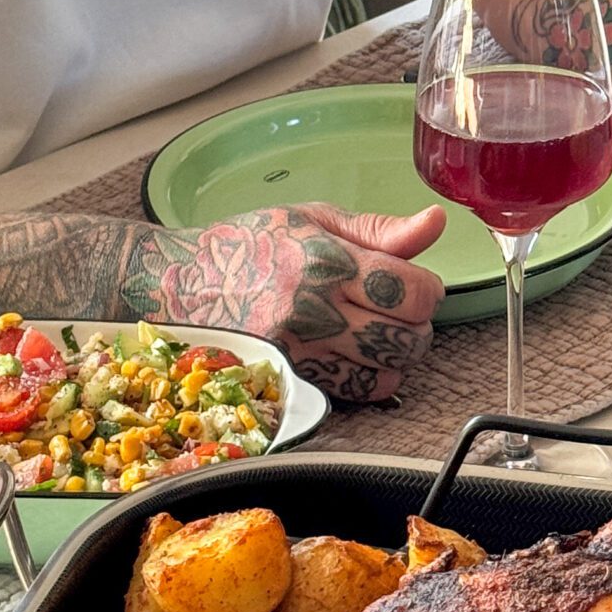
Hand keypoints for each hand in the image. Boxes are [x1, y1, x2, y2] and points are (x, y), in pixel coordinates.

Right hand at [147, 202, 445, 404]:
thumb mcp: (312, 219)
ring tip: (380, 332)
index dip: (427, 288)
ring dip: (398, 355)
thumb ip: (379, 229)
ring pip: (387, 373)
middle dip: (417, 323)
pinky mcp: (291, 380)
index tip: (417, 283)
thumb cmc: (246, 246)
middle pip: (406, 337)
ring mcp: (301, 353)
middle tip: (401, 309)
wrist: (177, 284)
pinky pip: (357, 393)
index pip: (410, 291)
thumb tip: (434, 222)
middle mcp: (313, 312)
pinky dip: (372, 379)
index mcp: (323, 262)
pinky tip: (357, 355)